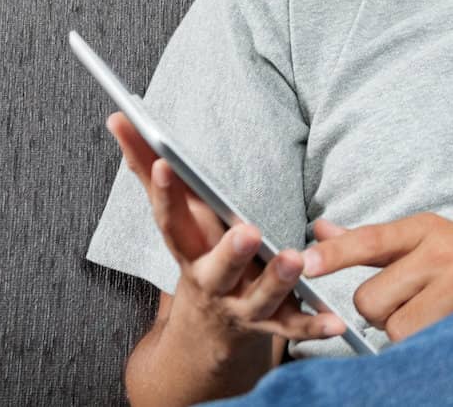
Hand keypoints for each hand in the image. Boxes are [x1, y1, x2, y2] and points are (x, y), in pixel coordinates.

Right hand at [104, 112, 346, 348]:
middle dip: (229, 252)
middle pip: (215, 270)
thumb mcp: (174, 218)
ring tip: (295, 259)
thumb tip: (117, 117)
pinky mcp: (273, 323)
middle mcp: (211, 283)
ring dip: (277, 280)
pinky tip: (335, 321)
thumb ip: (147, 169)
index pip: (170, 220)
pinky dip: (314, 325)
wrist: (208, 335)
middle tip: (248, 231)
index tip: (164, 163)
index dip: (164, 193)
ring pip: (259, 298)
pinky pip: (294, 325)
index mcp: (186, 251)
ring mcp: (241, 307)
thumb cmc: (196, 255)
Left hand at [298, 212, 452, 342]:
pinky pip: (423, 346)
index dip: (335, 254)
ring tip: (437, 317)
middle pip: (372, 300)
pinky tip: (448, 331)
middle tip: (413, 304)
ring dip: (407, 334)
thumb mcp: (430, 239)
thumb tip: (323, 229)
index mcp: (428, 228)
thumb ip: (375, 242)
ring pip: (396, 330)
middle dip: (382, 312)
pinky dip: (427, 346)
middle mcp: (444, 252)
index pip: (371, 239)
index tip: (306, 261)